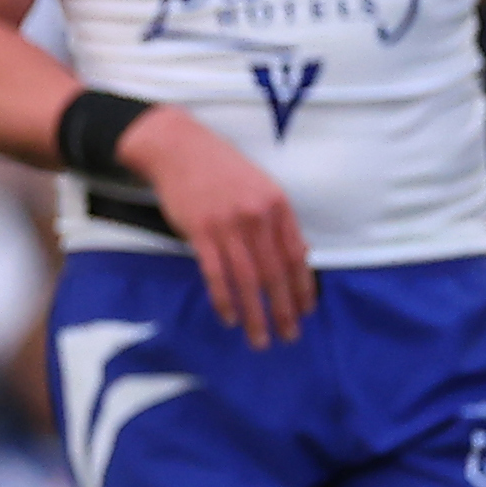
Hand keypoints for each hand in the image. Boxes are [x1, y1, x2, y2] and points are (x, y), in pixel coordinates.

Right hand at [121, 105, 316, 342]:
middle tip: (290, 336)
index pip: (295, 254)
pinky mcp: (200, 231)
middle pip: (275, 272)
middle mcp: (256, 216)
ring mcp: (228, 224)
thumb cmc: (220, 168)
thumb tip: (300, 254)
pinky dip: (224, 298)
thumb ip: (279, 220)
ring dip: (256, 314)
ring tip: (261, 339)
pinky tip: (230, 318)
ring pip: (248, 279)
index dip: (302, 286)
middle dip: (284, 309)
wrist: (179, 147)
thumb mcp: (260, 187)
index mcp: (276, 204)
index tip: (307, 311)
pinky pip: (216, 273)